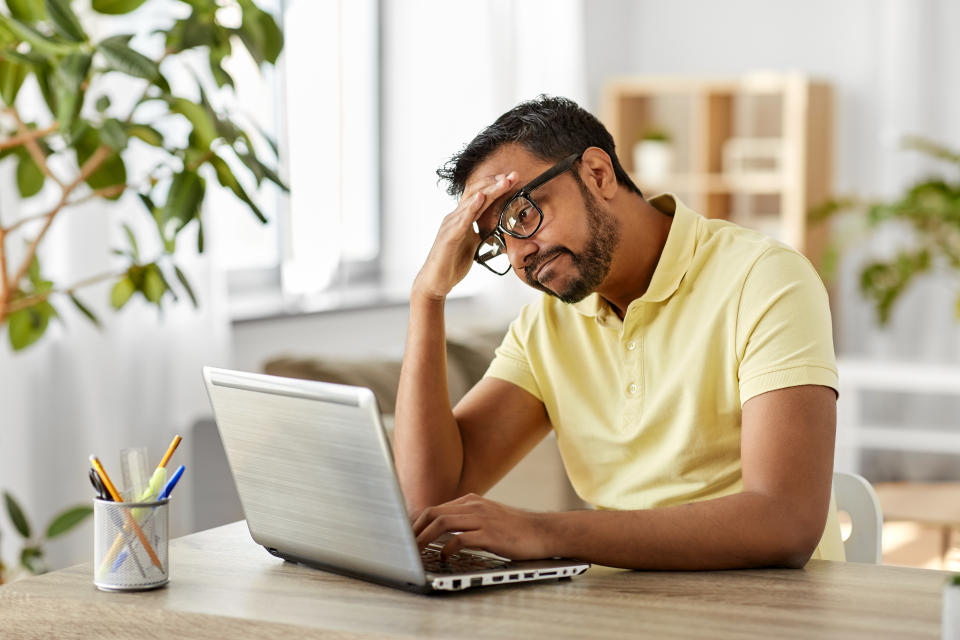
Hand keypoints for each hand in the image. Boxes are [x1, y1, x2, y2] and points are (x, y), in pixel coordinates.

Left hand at [411, 493, 553, 559]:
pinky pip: (461, 539)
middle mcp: (474, 506)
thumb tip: (440, 529)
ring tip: (417, 550)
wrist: (543, 531)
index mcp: (471, 501)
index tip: (406, 536)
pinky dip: (447, 548)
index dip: (416, 522)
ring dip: (424, 538)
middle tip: (405, 545)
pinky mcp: (490, 535)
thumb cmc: (515, 528)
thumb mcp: (487, 516)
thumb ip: (465, 518)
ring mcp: (482, 519)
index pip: (435, 508)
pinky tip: (444, 557)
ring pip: (442, 523)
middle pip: (433, 513)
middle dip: (414, 530)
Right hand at [412, 172, 517, 299]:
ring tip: (503, 181)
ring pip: (471, 203)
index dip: (495, 186)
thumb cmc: (451, 263)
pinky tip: (481, 199)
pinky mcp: (448, 237)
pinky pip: (462, 220)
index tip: (511, 179)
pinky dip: (472, 208)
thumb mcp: (473, 245)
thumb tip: (499, 230)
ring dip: (488, 191)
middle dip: (495, 183)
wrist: (434, 282)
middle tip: (513, 175)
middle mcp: (455, 217)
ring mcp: (450, 225)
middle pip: (476, 194)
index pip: (479, 196)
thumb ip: (483, 235)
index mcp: (462, 219)